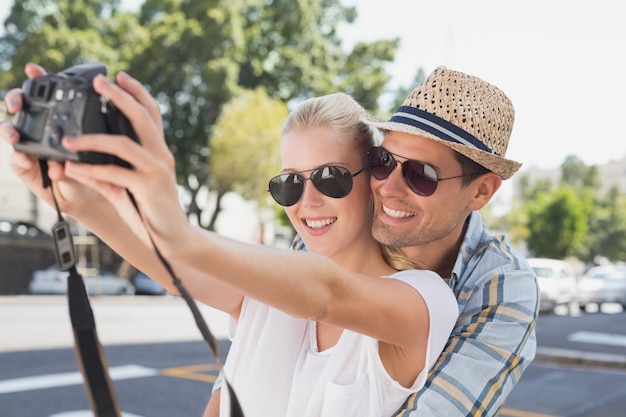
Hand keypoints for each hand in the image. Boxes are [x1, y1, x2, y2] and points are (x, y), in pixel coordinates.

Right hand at [1, 63, 101, 218]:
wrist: (90, 192)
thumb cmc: (97, 163)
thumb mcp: (101, 143)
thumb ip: (101, 126)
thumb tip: (110, 105)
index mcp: (59, 116)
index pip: (45, 92)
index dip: (36, 78)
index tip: (33, 69)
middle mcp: (40, 126)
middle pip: (20, 105)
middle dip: (15, 100)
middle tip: (18, 104)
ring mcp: (29, 144)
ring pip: (11, 130)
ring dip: (10, 130)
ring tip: (15, 135)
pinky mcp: (24, 164)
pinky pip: (16, 159)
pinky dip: (22, 159)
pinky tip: (30, 162)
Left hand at [61, 72, 189, 256]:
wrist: (173, 239)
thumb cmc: (151, 212)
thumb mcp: (126, 189)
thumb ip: (105, 175)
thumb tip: (74, 165)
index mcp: (158, 152)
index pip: (152, 115)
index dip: (138, 93)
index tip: (120, 76)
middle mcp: (161, 156)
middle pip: (143, 118)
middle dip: (121, 97)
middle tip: (100, 82)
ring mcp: (157, 171)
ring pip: (126, 143)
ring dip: (94, 138)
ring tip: (69, 139)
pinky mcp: (150, 188)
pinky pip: (116, 174)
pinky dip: (91, 171)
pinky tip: (73, 169)